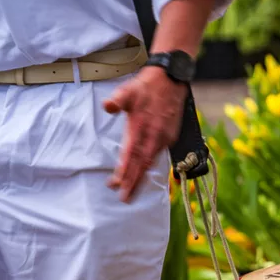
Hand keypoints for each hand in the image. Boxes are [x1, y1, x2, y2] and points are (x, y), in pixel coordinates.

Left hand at [103, 65, 184, 201]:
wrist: (171, 80)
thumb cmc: (146, 86)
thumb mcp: (128, 90)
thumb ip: (117, 100)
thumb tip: (107, 107)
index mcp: (142, 127)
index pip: (131, 155)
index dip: (124, 171)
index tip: (116, 185)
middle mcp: (155, 136)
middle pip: (142, 165)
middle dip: (133, 183)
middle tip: (125, 199)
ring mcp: (164, 137)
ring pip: (151, 163)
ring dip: (141, 178)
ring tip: (133, 192)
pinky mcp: (170, 136)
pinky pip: (158, 156)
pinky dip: (150, 167)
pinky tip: (144, 173)